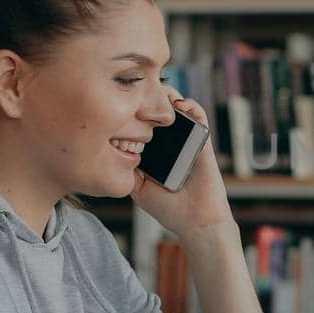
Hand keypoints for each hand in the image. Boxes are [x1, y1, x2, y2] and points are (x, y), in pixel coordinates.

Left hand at [131, 89, 234, 233]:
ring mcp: (187, 141)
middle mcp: (171, 143)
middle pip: (159, 112)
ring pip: (179, 109)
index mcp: (156, 151)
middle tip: (136, 92)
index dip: (134, 111)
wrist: (194, 220)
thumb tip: (110, 147)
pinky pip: (199, 117)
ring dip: (168, 96)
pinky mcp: (203, 141)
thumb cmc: (168, 208)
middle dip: (148, 98)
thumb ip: (125, 168)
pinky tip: (179, 105)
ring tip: (157, 92)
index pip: (143, 123)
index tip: (120, 103)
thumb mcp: (138, 187)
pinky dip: (190, 106)